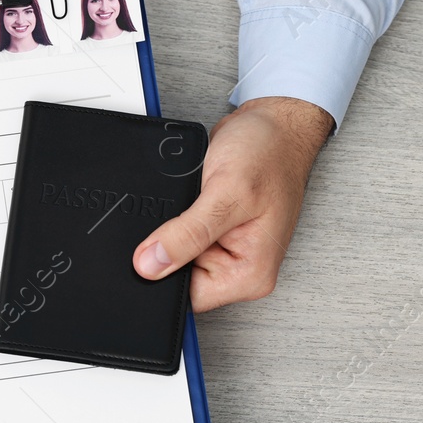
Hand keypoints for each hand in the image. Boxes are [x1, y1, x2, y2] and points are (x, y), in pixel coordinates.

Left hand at [134, 96, 331, 310]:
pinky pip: (178, 237)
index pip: (189, 298)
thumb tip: (149, 265)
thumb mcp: (226, 192)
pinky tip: (187, 199)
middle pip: (179, 279)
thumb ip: (187, 234)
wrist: (274, 124)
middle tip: (180, 215)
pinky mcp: (211, 233)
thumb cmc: (268, 153)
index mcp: (249, 274)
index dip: (163, 277)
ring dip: (171, 231)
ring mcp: (224, 251)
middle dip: (168, 250)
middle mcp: (239, 268)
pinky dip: (173, 219)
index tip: (151, 252)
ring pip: (175, 257)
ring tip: (191, 202)